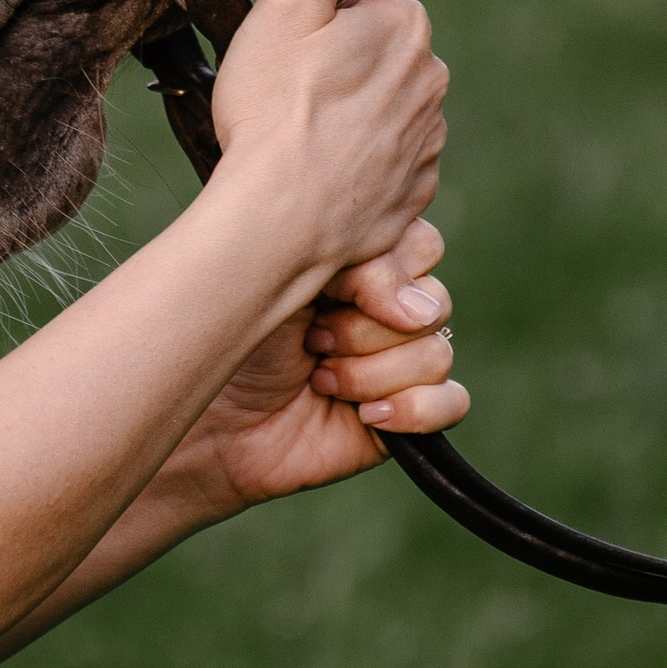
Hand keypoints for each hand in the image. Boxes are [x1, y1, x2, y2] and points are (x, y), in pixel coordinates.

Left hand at [175, 219, 468, 514]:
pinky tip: (365, 415)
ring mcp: (403, 362)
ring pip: (436, 353)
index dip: (382, 271)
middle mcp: (391, 309)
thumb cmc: (236, 342)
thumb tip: (421, 311)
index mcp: (365, 262)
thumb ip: (359, 269)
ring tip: (319, 379)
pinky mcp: (410, 414)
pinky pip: (453, 403)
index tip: (324, 289)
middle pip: (433, 300)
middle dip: (363, 326)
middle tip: (312, 338)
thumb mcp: (289, 283)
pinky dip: (413, 409)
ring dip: (369, 372)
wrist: (213, 423)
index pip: (420, 244)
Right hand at [208, 0, 450, 297]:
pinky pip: (379, 168)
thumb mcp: (280, 7)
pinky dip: (352, 170)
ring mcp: (426, 143)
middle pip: (369, 61)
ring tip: (297, 143)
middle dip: (333, 75)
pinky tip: (316, 178)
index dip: (312, 30)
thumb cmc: (275, 110)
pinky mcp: (413, 194)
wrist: (282, 217)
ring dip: (343, 123)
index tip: (287, 58)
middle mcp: (431, 81)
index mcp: (405, 26)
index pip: (356, 8)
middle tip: (285, 99)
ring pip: (375, 115)